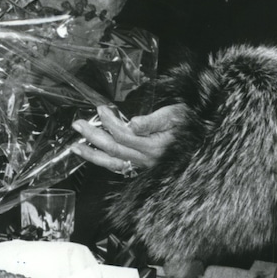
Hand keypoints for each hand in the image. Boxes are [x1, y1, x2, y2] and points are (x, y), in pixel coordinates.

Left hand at [70, 102, 189, 175]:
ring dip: (92, 155)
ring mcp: (144, 166)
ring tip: (75, 147)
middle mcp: (147, 159)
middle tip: (77, 124)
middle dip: (93, 136)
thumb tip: (133, 123)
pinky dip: (104, 163)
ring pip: (113, 163)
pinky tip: (93, 158)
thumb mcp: (175, 115)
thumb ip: (153, 120)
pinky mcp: (142, 168)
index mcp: (155, 146)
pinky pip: (119, 169)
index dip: (109, 122)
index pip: (124, 134)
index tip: (100, 109)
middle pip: (114, 148)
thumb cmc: (189, 123)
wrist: (201, 139)